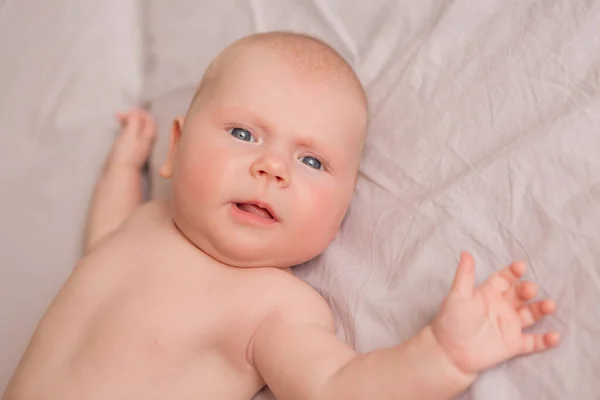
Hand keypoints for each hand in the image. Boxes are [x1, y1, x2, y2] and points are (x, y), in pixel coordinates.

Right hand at [106, 109, 155, 170]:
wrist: (120, 172)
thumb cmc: (125, 153)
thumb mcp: (130, 133)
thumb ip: (134, 121)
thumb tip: (135, 111)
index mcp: (149, 135)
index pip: (148, 119)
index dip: (137, 112)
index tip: (125, 113)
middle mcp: (146, 140)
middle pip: (144, 123)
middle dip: (133, 116)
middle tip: (120, 116)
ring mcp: (139, 146)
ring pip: (138, 129)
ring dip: (129, 122)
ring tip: (119, 121)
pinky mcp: (132, 152)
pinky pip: (132, 136)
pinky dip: (127, 130)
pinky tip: (120, 132)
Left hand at [431, 252, 559, 373]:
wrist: (449, 352)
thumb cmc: (451, 320)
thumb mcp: (458, 295)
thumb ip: (464, 275)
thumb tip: (465, 252)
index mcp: (488, 293)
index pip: (504, 279)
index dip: (512, 272)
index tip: (520, 266)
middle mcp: (502, 307)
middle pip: (520, 295)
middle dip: (527, 290)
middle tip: (530, 289)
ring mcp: (509, 325)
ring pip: (530, 315)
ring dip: (541, 310)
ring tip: (550, 305)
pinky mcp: (514, 344)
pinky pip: (533, 342)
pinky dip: (545, 340)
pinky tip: (555, 336)